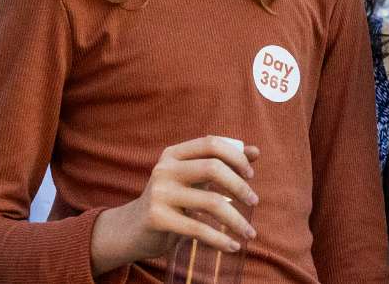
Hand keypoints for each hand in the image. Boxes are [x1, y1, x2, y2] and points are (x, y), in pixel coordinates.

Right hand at [90, 136, 259, 275]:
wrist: (132, 229)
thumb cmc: (172, 200)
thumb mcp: (193, 178)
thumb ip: (222, 163)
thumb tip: (256, 151)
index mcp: (174, 154)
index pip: (211, 143)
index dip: (236, 156)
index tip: (251, 175)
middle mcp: (164, 169)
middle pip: (213, 168)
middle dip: (240, 186)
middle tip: (254, 201)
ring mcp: (159, 193)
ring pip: (211, 202)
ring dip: (237, 219)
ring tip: (250, 232)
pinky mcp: (157, 218)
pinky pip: (198, 228)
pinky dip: (220, 239)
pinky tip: (233, 246)